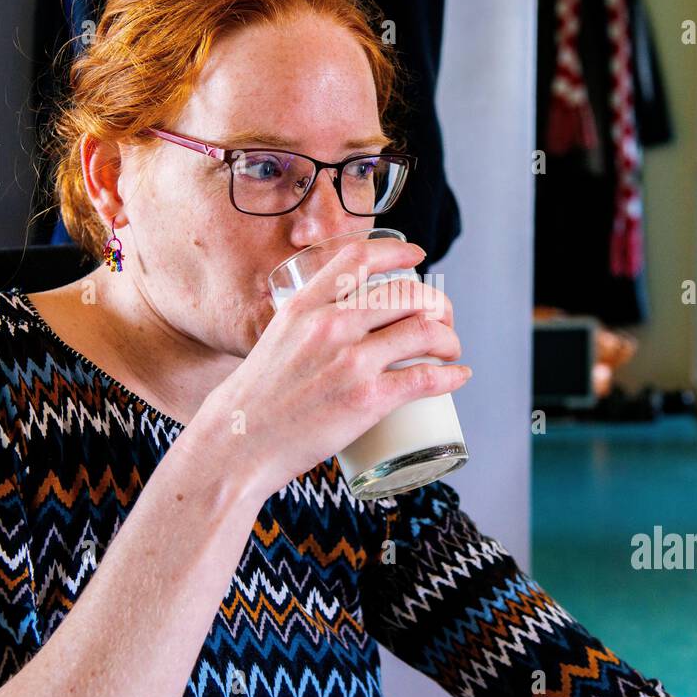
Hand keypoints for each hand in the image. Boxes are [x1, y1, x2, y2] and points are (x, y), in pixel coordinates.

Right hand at [192, 237, 470, 501]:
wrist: (237, 445)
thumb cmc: (255, 400)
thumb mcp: (276, 340)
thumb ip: (307, 325)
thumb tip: (343, 321)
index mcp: (304, 306)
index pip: (358, 257)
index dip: (397, 252)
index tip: (418, 257)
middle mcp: (330, 325)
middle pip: (406, 294)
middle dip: (437, 303)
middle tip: (443, 318)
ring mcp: (350, 361)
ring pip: (424, 330)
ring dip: (449, 338)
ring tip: (451, 349)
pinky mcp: (367, 399)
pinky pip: (425, 377)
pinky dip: (452, 374)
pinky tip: (459, 375)